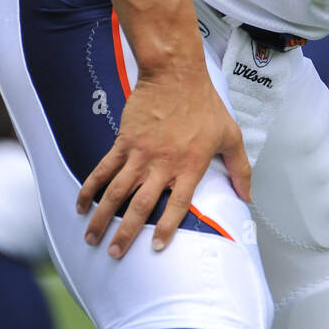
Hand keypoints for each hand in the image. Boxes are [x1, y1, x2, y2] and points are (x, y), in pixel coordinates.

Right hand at [76, 66, 250, 258]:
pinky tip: (81, 205)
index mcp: (189, 167)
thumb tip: (248, 196)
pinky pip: (103, 170)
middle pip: (141, 206)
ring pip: (116, 193)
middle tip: (114, 254)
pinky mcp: (123, 142)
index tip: (155, 248)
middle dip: (125, 233)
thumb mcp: (230, 136)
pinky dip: (90, 188)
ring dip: (102, 217)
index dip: (166, 229)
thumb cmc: (205, 104)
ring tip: (92, 238)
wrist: (176, 74)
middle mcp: (163, 165)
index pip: (177, 205)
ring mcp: (140, 154)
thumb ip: (240, 169)